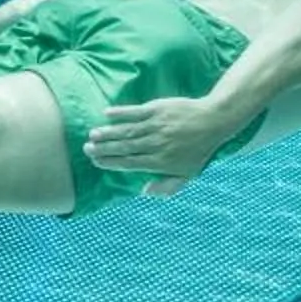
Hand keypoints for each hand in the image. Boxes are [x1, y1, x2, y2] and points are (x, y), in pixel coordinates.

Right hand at [85, 96, 230, 194]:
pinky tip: (106, 113)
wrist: (213, 121)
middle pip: (125, 148)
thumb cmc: (199, 150)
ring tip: (93, 135)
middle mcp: (156, 144)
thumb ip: (167, 186)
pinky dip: (120, 113)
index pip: (130, 163)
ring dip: (108, 133)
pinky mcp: (158, 109)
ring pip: (127, 131)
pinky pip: (135, 111)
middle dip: (104, 148)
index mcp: (161, 161)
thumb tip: (144, 192)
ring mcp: (156, 126)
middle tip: (87, 149)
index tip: (96, 162)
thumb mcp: (188, 174)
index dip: (111, 163)